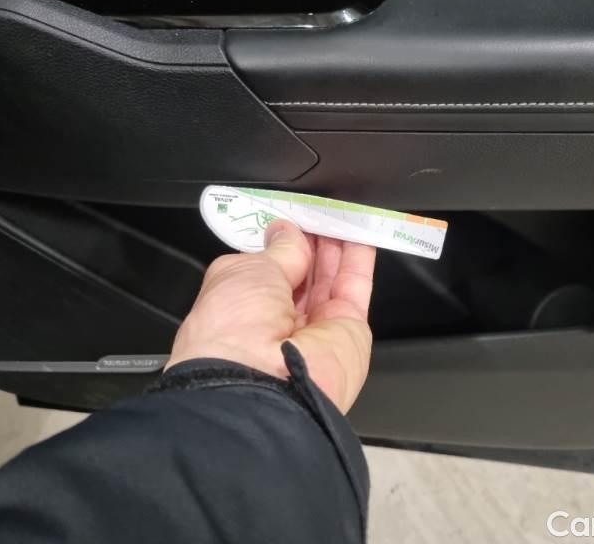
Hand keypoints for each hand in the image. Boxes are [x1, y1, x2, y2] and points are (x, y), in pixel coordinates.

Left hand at [167, 220, 375, 412]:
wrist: (260, 382)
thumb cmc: (232, 329)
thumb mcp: (248, 270)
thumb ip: (278, 248)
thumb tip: (287, 231)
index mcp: (242, 307)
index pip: (268, 268)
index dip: (282, 240)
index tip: (293, 216)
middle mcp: (278, 322)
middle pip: (303, 273)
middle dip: (312, 240)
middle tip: (321, 210)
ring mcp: (315, 328)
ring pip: (331, 278)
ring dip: (337, 244)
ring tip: (343, 212)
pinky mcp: (348, 332)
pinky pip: (357, 288)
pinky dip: (360, 258)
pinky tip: (361, 230)